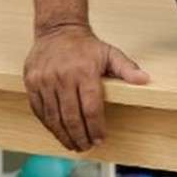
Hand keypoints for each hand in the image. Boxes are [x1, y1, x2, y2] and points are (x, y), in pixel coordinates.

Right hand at [23, 23, 149, 151]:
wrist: (58, 29)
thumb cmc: (86, 44)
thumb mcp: (110, 52)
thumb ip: (127, 68)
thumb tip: (145, 79)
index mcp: (85, 71)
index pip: (91, 107)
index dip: (96, 126)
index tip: (100, 138)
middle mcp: (63, 77)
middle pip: (71, 116)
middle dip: (80, 136)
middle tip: (86, 147)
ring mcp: (45, 80)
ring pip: (53, 116)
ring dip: (63, 135)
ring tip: (73, 144)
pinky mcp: (31, 83)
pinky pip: (39, 110)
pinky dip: (48, 124)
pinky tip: (57, 131)